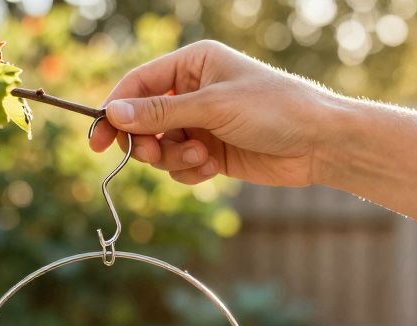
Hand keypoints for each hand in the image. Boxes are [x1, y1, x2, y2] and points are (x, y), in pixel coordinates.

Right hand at [88, 40, 344, 187]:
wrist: (319, 143)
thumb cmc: (274, 109)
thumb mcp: (213, 107)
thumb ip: (161, 111)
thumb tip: (112, 113)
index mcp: (193, 64)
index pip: (137, 85)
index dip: (114, 112)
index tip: (97, 142)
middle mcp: (193, 90)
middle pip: (143, 120)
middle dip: (147, 142)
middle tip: (155, 155)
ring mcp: (201, 123)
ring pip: (160, 147)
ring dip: (173, 159)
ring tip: (200, 159)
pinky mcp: (210, 152)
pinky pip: (179, 166)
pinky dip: (188, 171)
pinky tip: (211, 169)